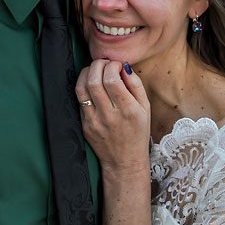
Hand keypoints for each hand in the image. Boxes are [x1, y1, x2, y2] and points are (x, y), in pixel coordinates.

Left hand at [75, 59, 149, 178]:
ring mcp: (94, 121)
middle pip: (94, 81)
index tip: (116, 65)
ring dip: (87, 73)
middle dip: (98, 65)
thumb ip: (136, 85)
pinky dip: (83, 86)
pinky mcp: (84, 125)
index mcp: (128, 110)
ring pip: (82, 88)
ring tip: (95, 70)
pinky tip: (91, 84)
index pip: (112, 79)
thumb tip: (124, 67)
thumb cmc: (138, 132)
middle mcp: (109, 115)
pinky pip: (79, 100)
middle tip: (104, 63)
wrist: (124, 160)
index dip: (111, 66)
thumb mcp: (146, 108)